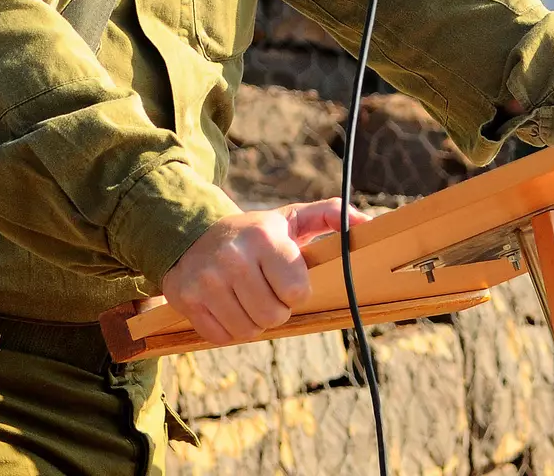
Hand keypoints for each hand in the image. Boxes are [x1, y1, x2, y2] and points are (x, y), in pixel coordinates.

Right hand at [160, 198, 350, 344]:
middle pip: (273, 316)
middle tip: (266, 291)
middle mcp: (234, 258)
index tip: (287, 280)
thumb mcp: (292, 218)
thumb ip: (331, 215)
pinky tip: (226, 305)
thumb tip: (367, 223)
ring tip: (247, 298)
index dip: (296, 292)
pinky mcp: (186, 299)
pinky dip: (228, 329)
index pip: (296, 291)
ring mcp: (206, 280)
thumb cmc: (254, 232)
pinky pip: (220, 337)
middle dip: (276, 309)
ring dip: (253, 322)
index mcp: (264, 237)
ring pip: (248, 331)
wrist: (191, 234)